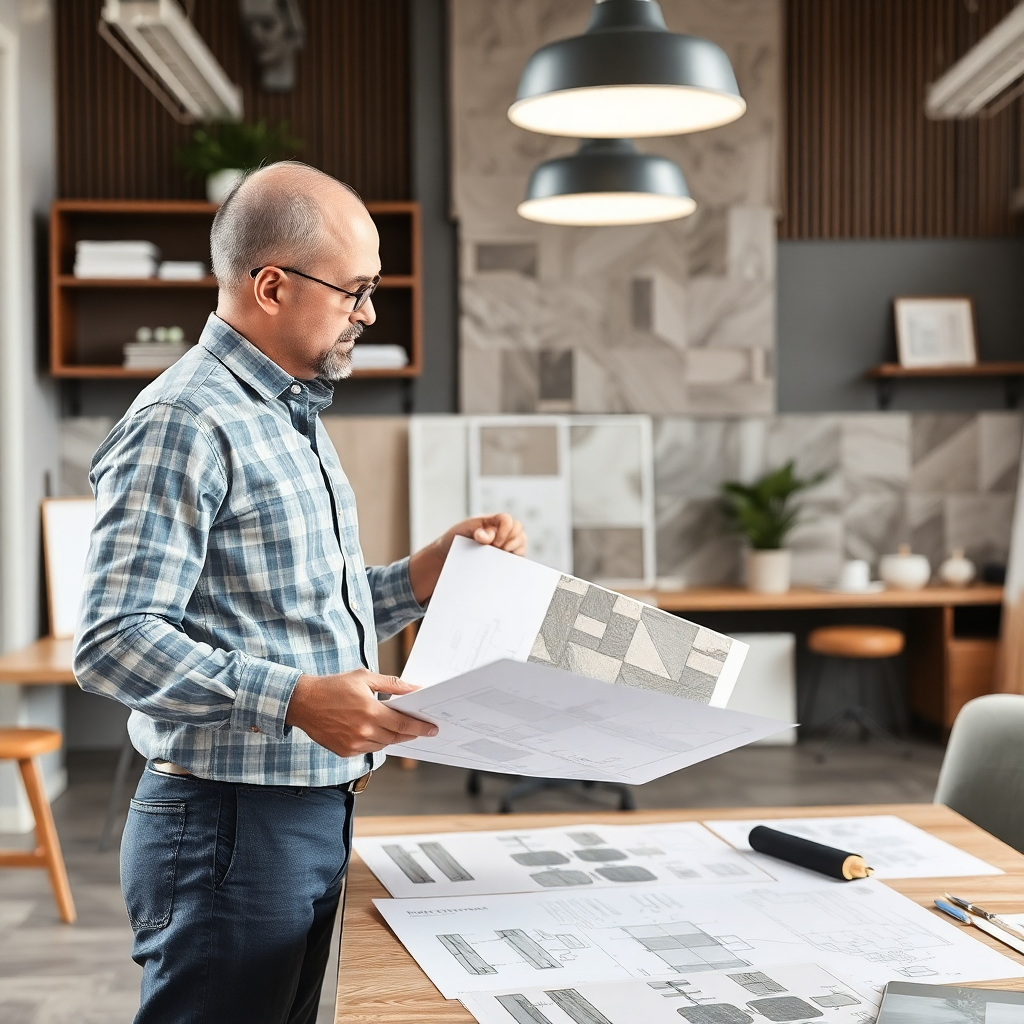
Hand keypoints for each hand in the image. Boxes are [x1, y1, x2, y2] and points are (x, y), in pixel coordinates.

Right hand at [285, 668, 437, 756]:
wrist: (303, 702)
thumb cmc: (333, 687)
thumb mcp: (364, 678)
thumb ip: (392, 685)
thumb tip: (415, 688)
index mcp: (370, 712)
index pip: (404, 724)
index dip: (421, 727)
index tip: (432, 729)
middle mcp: (363, 731)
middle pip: (396, 736)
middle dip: (410, 732)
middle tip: (420, 728)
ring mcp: (353, 744)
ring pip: (383, 745)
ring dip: (392, 736)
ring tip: (395, 726)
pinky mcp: (345, 751)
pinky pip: (368, 749)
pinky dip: (375, 741)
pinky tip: (373, 730)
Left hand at [408, 513, 526, 603]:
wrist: (449, 553)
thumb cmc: (456, 538)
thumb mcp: (463, 530)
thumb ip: (476, 530)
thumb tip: (486, 536)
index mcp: (492, 520)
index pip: (506, 519)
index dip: (504, 530)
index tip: (493, 542)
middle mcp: (502, 530)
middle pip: (518, 528)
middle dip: (510, 540)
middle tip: (497, 548)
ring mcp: (507, 542)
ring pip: (522, 541)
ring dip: (514, 548)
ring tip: (500, 554)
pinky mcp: (508, 556)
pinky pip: (520, 555)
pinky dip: (515, 558)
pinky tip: (503, 562)